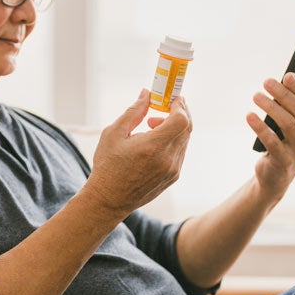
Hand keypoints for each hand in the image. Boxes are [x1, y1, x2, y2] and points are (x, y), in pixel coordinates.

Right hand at [84, 90, 191, 214]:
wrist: (109, 200)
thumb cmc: (108, 166)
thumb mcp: (114, 134)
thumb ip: (133, 112)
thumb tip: (147, 94)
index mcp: (153, 147)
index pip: (181, 120)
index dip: (179, 105)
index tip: (172, 98)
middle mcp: (167, 159)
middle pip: (186, 128)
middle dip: (178, 112)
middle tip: (163, 107)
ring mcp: (173, 170)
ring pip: (184, 140)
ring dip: (174, 127)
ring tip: (151, 127)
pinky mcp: (173, 176)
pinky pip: (180, 152)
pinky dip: (172, 141)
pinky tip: (153, 143)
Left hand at [247, 66, 294, 199]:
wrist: (275, 174)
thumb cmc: (284, 139)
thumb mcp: (292, 117)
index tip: (286, 75)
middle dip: (282, 94)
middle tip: (266, 82)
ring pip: (287, 124)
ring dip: (270, 107)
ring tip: (255, 96)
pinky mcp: (284, 161)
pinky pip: (272, 141)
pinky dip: (260, 127)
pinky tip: (249, 115)